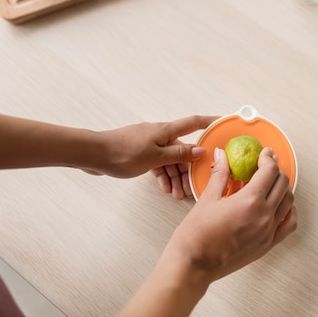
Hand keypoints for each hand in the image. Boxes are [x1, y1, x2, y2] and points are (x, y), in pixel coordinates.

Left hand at [81, 116, 216, 195]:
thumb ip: (179, 154)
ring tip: (178, 194)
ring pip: (169, 160)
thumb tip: (200, 150)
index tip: (224, 122)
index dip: (211, 122)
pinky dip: (162, 175)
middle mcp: (160, 135)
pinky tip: (164, 188)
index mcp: (166, 131)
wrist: (93, 154)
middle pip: (182, 149)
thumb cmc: (122, 152)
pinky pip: (157, 163)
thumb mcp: (156, 157)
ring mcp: (149, 144)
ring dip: (175, 176)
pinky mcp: (139, 153)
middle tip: (195, 185)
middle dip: (190, 168)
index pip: (194, 123)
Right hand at [161, 147, 297, 282]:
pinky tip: (280, 206)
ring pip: (289, 202)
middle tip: (266, 165)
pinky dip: (289, 211)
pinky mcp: (267, 245)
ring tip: (271, 183)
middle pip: (283, 184)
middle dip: (275, 171)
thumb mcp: (207, 198)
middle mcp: (264, 216)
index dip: (268, 158)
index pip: (269, 171)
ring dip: (283, 188)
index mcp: (250, 201)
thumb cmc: (196, 235)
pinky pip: (288, 225)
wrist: (194, 265)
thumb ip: (220, 174)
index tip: (264, 154)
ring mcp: (268, 232)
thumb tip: (222, 155)